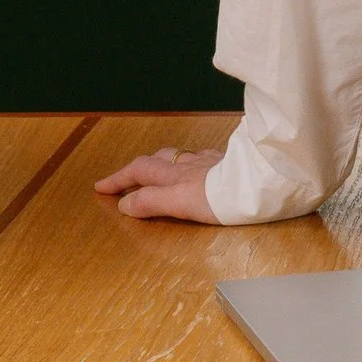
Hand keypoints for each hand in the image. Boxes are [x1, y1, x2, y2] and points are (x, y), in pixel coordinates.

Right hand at [95, 147, 222, 224]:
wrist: (260, 184)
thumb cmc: (222, 197)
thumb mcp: (180, 203)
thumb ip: (151, 202)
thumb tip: (125, 204)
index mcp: (175, 175)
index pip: (139, 172)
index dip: (119, 180)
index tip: (101, 187)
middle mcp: (189, 164)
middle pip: (155, 161)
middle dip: (135, 170)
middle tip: (122, 179)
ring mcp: (210, 161)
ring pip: (179, 157)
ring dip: (163, 163)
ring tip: (156, 169)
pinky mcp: (230, 163)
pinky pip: (204, 158)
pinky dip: (192, 162)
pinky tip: (198, 164)